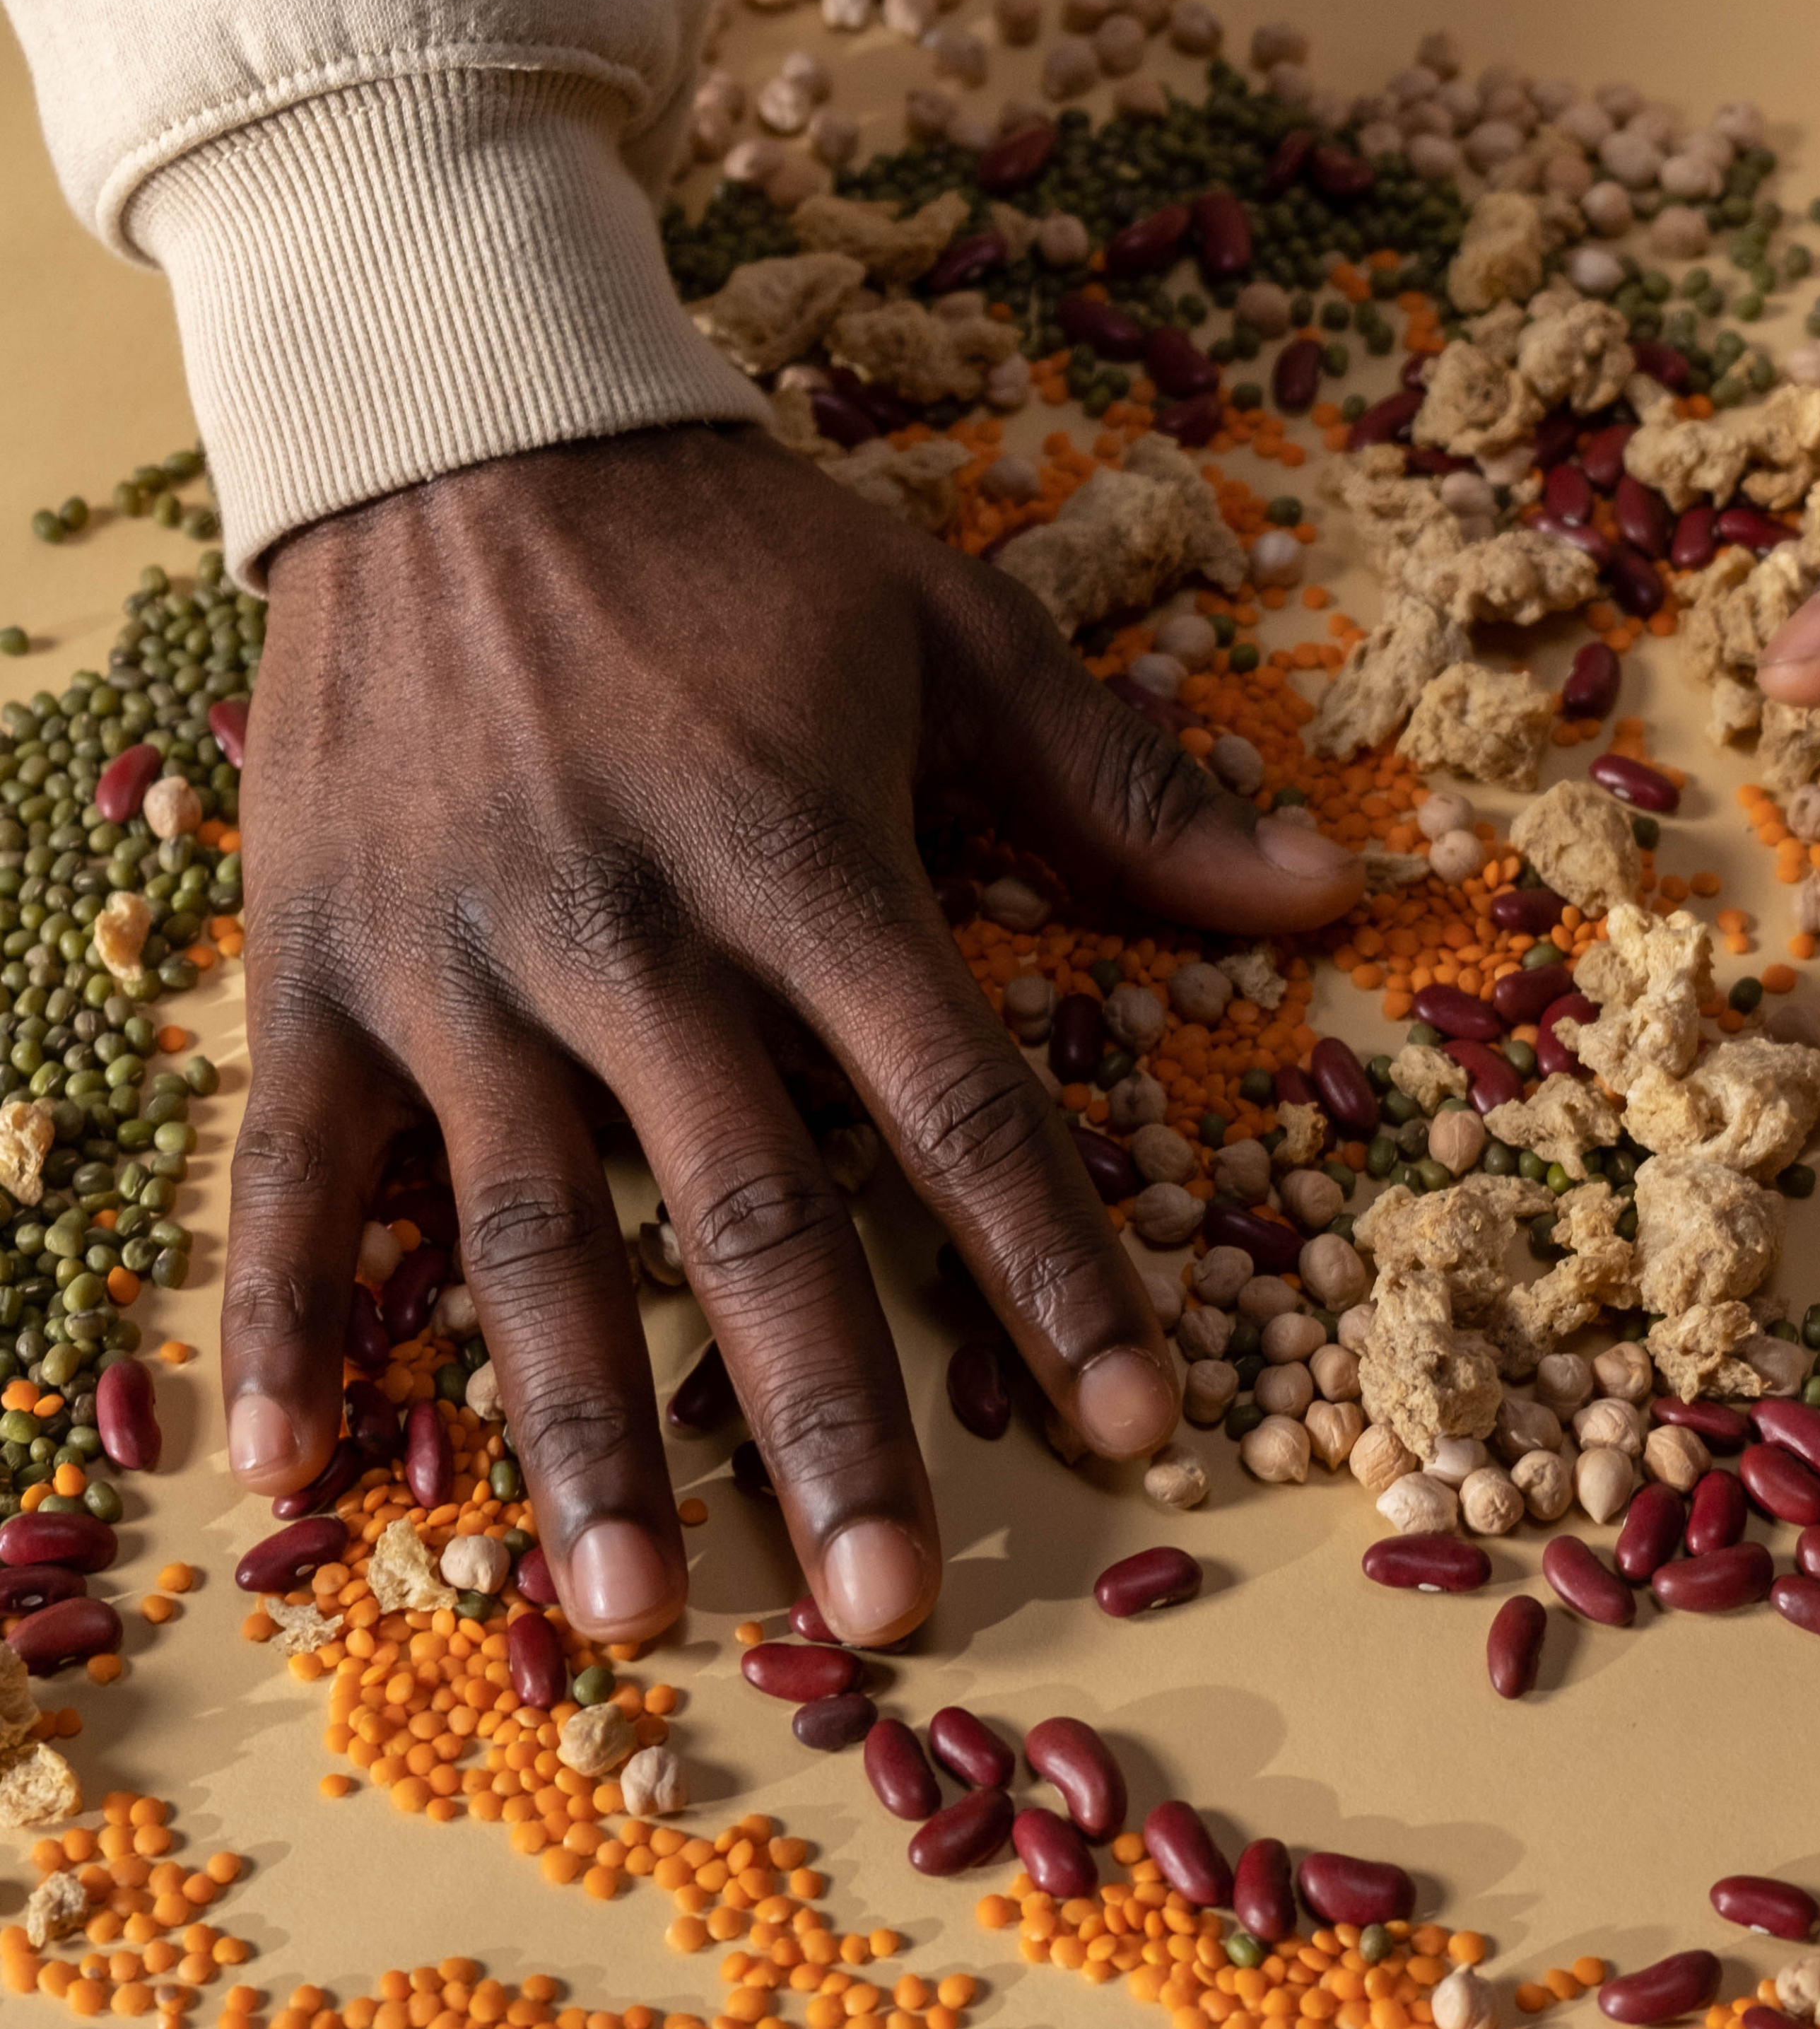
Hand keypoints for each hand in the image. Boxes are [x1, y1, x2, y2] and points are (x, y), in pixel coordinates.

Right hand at [228, 423, 1359, 1641]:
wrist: (451, 418)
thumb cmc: (728, 543)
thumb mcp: (948, 624)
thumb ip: (1129, 782)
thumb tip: (1327, 895)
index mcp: (806, 857)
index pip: (957, 1103)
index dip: (1054, 1271)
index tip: (1135, 1427)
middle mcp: (633, 932)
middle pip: (752, 1213)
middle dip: (827, 1421)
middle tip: (890, 1607)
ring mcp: (458, 962)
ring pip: (530, 1233)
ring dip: (585, 1432)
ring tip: (639, 1610)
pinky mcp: (314, 963)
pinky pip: (292, 1166)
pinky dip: (283, 1320)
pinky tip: (298, 1478)